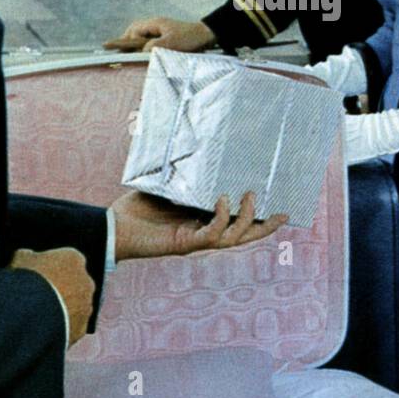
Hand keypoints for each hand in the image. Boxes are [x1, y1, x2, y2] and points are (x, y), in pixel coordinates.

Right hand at [10, 247, 94, 346]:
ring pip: (77, 306)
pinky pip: (73, 326)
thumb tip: (28, 257)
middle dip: (61, 289)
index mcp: (73, 258)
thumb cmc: (25, 282)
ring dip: (63, 309)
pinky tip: (44, 329)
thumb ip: (29, 256)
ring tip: (39, 316)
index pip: (67, 260)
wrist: (29, 315)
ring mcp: (87, 306)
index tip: (39, 275)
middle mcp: (87, 281)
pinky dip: (62, 328)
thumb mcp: (20, 258)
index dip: (51, 268)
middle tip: (39, 297)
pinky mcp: (82, 328)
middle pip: (75, 283)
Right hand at [103, 17, 215, 53]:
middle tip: (116, 54)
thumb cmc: (190, 38)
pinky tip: (142, 59)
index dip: (123, 39)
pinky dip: (143, 49)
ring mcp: (161, 32)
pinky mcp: (166, 39)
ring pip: (142, 38)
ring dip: (134, 46)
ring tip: (125, 58)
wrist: (207, 36)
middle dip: (125, 42)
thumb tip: (142, 51)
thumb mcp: (172, 43)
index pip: (134, 30)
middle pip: (135, 32)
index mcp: (155, 24)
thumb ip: (156, 46)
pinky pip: (149, 43)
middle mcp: (156, 26)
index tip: (112, 47)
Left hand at [110, 190, 286, 259]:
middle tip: (284, 214)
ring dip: (247, 219)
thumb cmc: (138, 209)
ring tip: (252, 195)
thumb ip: (186, 178)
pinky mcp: (184, 244)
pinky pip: (211, 233)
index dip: (258, 219)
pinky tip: (222, 200)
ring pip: (233, 238)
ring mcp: (195, 242)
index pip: (237, 224)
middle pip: (244, 237)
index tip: (279, 208)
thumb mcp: (168, 189)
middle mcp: (203, 236)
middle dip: (265, 228)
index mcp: (202, 225)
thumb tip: (200, 153)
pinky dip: (221, 217)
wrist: (114, 228)